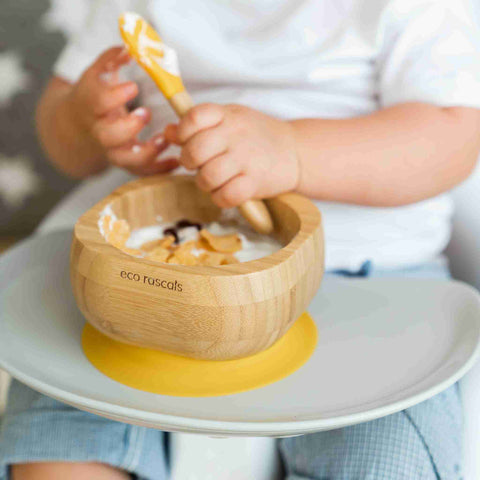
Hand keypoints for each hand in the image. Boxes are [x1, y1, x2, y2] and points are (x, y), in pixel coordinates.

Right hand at [65, 46, 177, 175]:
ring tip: (164, 140)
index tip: (133, 86)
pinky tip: (175, 161)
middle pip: (107, 136)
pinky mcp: (126, 164)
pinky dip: (160, 170)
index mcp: (90, 105)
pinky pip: (141, 173)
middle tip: (146, 113)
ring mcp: (112, 150)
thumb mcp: (98, 74)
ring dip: (146, 153)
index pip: (97, 102)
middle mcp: (99, 131)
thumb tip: (130, 47)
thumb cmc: (94, 96)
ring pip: (124, 160)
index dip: (114, 96)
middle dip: (127, 127)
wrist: (78, 127)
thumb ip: (112, 59)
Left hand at [164, 104, 298, 206]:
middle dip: (189, 162)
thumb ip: (198, 124)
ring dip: (204, 183)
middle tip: (198, 165)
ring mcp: (247, 159)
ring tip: (213, 179)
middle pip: (195, 151)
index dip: (182, 132)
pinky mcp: (255, 182)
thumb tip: (168, 132)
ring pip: (207, 177)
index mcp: (227, 115)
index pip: (193, 117)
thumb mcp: (229, 119)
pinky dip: (220, 198)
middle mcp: (236, 135)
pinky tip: (226, 191)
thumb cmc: (256, 136)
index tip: (186, 140)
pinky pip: (226, 196)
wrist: (295, 152)